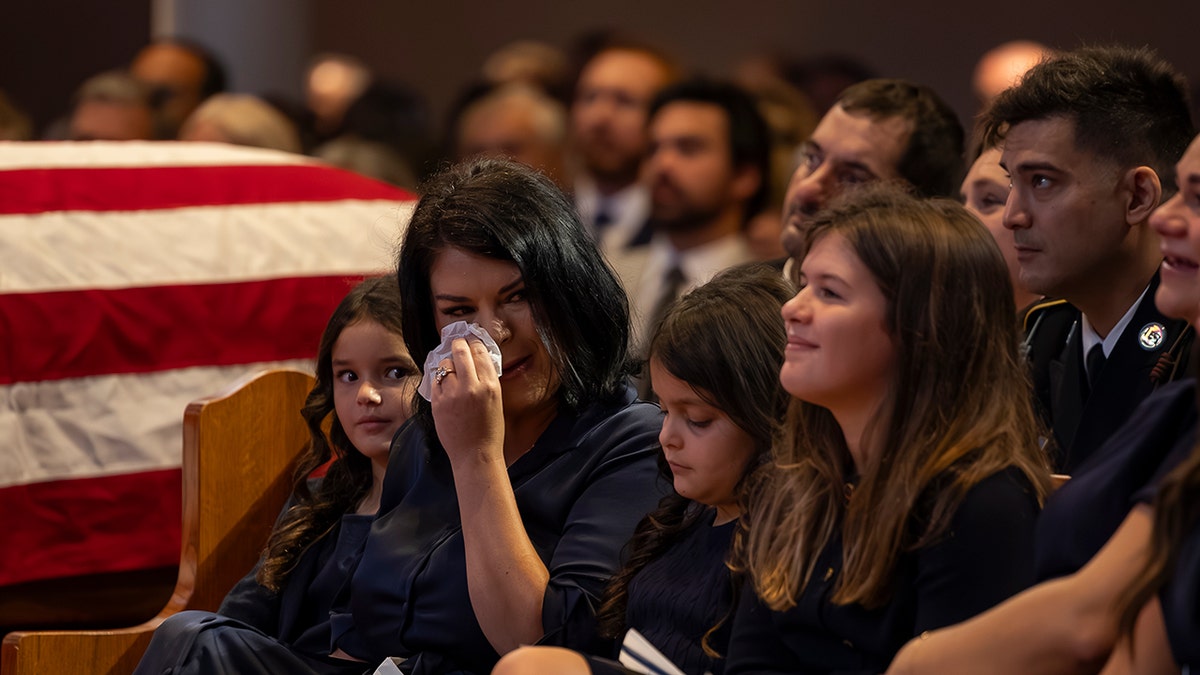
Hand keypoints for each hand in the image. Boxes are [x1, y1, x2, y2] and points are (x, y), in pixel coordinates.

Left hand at [431, 337, 503, 464]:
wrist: (474, 454)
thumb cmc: (489, 430)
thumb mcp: (496, 401)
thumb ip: (487, 380)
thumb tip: (477, 359)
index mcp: (490, 385)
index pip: (480, 351)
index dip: (474, 342)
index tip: (471, 341)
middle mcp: (471, 386)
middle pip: (460, 350)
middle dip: (458, 344)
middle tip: (457, 344)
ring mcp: (452, 394)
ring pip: (445, 364)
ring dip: (448, 364)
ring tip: (452, 370)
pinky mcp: (437, 403)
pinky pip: (435, 380)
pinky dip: (440, 378)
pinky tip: (445, 383)